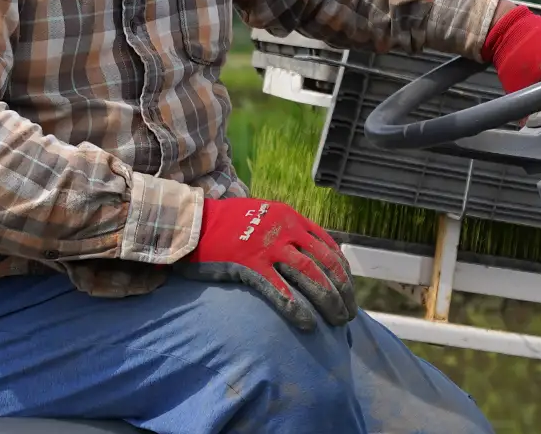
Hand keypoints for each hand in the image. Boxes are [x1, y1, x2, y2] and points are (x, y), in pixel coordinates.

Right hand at [175, 197, 355, 330]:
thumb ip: (284, 230)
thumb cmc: (225, 224)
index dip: (343, 272)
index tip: (348, 291)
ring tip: (337, 321)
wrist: (192, 221)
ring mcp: (267, 246)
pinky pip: (280, 290)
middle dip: (343, 291)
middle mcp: (285, 229)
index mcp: (290, 217)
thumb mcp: (262, 216)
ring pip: (311, 275)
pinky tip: (308, 324)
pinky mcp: (249, 264)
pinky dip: (297, 308)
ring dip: (329, 301)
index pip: (329, 246)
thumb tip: (307, 254)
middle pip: (326, 262)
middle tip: (348, 313)